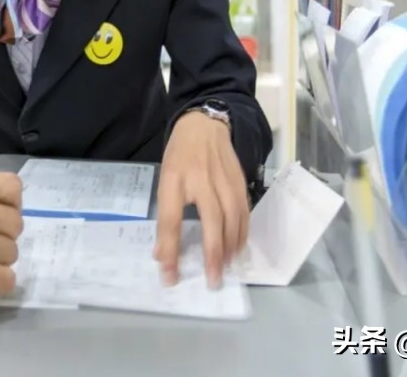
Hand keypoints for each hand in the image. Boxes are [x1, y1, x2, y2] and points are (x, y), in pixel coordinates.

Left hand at [153, 112, 247, 287]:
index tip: (169, 276)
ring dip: (230, 247)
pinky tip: (237, 248)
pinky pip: (244, 213)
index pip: (170, 220)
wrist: (205, 126)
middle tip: (212, 280)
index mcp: (174, 179)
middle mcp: (202, 180)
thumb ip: (165, 217)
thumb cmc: (180, 157)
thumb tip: (162, 255)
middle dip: (212, 254)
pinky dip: (242, 233)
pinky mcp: (241, 182)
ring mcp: (225, 180)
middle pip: (212, 221)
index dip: (170, 250)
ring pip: (233, 219)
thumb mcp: (164, 181)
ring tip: (225, 268)